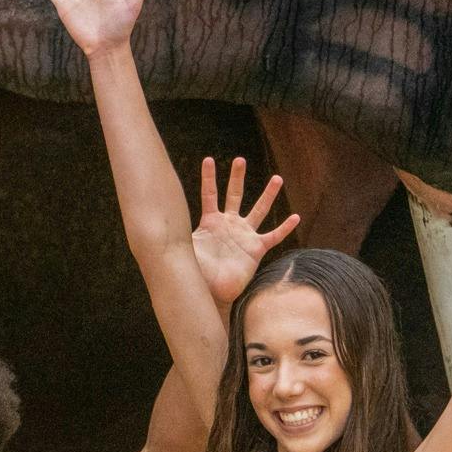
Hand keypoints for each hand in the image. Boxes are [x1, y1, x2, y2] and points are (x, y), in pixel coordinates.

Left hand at [190, 155, 298, 306]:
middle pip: (235, 195)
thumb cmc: (197, 271)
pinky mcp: (256, 249)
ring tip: (277, 178)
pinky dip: (284, 228)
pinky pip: (273, 236)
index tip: (208, 160)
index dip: (209, 178)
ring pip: (259, 210)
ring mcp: (244, 235)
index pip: (210, 195)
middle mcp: (229, 224)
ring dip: (268, 195)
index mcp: (211, 222)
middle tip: (240, 160)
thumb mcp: (186, 249)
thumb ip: (178, 235)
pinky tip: (295, 217)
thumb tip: (157, 224)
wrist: (212, 292)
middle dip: (237, 177)